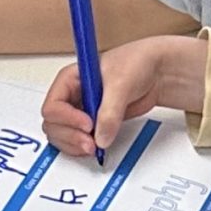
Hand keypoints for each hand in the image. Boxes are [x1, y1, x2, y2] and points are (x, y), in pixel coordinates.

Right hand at [38, 33, 204, 160]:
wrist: (157, 72)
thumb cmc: (137, 63)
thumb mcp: (121, 84)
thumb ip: (110, 112)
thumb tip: (101, 138)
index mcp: (70, 79)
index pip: (53, 105)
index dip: (67, 118)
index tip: (88, 124)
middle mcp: (71, 97)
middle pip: (53, 124)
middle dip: (69, 136)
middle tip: (90, 143)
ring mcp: (80, 112)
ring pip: (62, 136)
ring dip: (74, 145)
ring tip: (94, 147)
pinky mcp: (92, 124)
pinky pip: (77, 141)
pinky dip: (82, 148)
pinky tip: (96, 147)